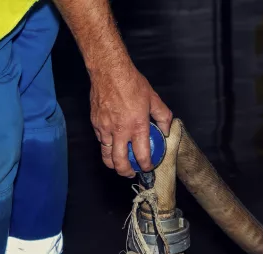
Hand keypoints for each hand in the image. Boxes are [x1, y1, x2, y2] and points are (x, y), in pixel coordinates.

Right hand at [89, 62, 171, 176]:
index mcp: (137, 126)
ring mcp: (105, 129)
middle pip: (120, 162)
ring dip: (113, 164)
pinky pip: (101, 142)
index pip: (141, 155)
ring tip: (119, 166)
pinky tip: (112, 145)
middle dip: (126, 172)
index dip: (145, 165)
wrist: (109, 71)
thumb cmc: (131, 83)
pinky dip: (106, 147)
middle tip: (130, 173)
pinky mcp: (96, 124)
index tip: (147, 167)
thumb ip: (162, 116)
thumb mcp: (153, 99)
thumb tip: (166, 129)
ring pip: (106, 155)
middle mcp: (120, 131)